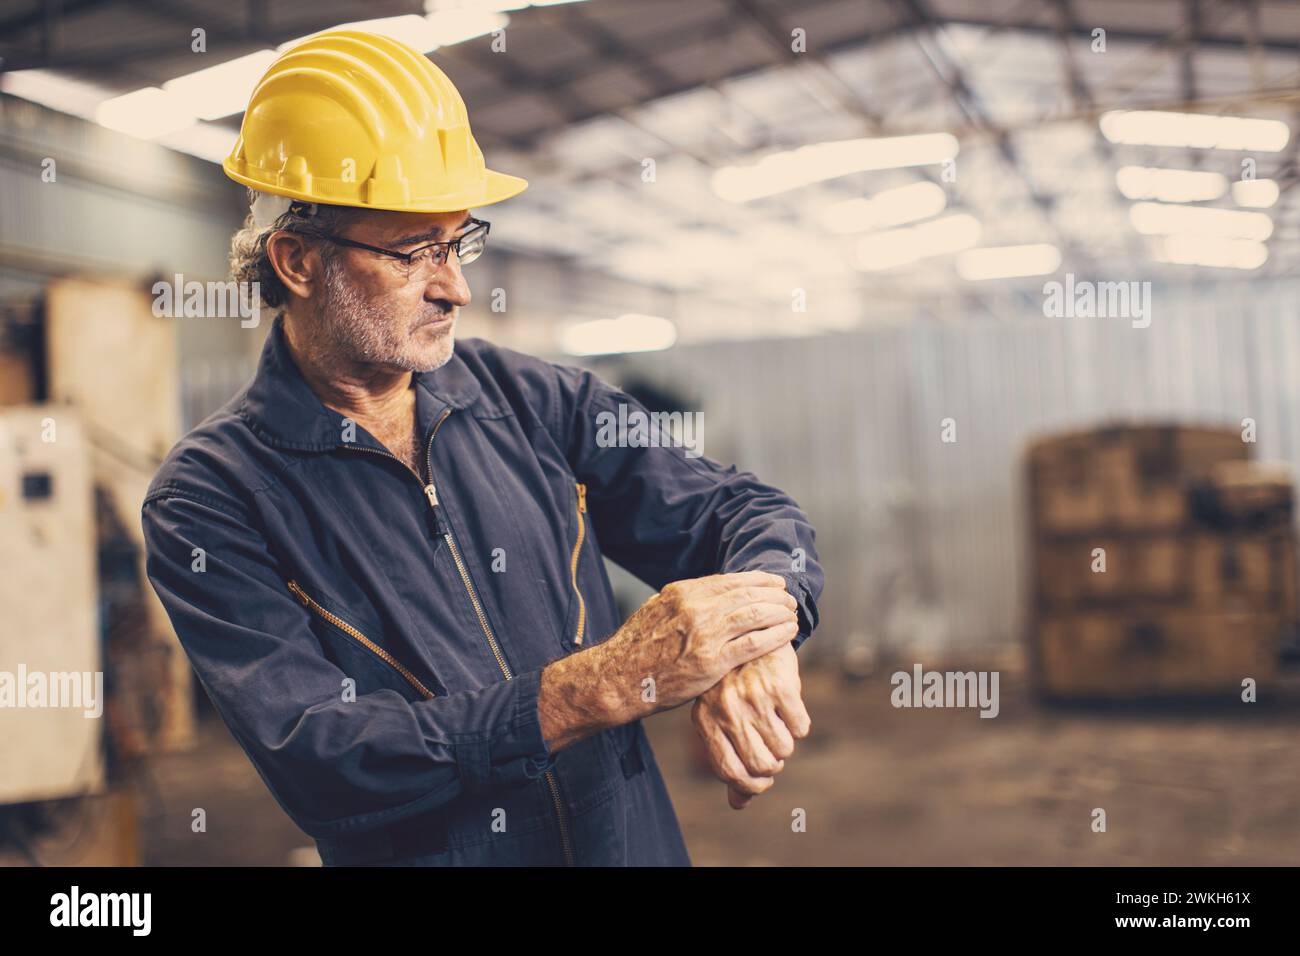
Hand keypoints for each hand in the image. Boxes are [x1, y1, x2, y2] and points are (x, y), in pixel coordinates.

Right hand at [600, 571, 798, 716]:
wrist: (618, 679)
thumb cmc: (637, 648)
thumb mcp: (657, 610)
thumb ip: (684, 601)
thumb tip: (709, 593)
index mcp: (682, 592)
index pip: (730, 580)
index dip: (758, 580)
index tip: (774, 584)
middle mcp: (695, 608)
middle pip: (746, 594)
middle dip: (774, 596)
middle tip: (789, 600)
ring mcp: (704, 634)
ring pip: (754, 615)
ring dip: (779, 613)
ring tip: (792, 615)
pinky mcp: (712, 662)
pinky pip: (753, 643)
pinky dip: (775, 635)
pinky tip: (788, 633)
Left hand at [691, 641, 809, 808]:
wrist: (752, 631)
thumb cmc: (733, 683)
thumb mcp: (720, 716)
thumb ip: (729, 759)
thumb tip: (739, 804)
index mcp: (705, 719)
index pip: (728, 771)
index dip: (751, 784)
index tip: (762, 780)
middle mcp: (726, 709)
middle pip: (761, 765)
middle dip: (773, 763)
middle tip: (772, 747)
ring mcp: (753, 696)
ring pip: (784, 748)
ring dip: (786, 741)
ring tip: (776, 720)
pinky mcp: (781, 686)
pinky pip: (801, 728)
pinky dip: (799, 723)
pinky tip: (788, 705)